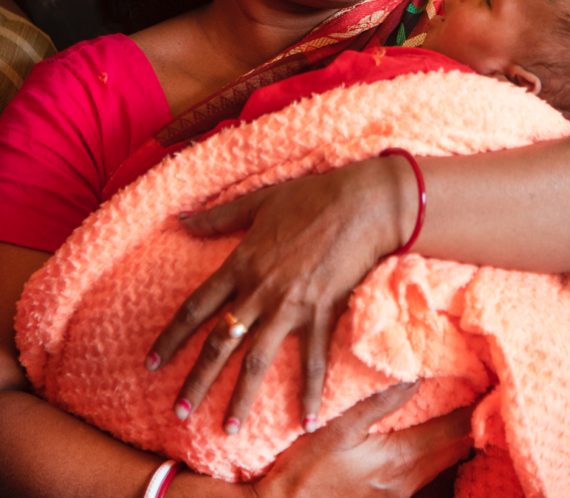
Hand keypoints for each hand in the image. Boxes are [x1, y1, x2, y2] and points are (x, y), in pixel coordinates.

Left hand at [147, 157, 417, 431]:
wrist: (359, 205)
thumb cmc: (309, 197)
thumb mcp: (258, 202)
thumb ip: (219, 217)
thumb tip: (181, 220)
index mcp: (240, 264)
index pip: (195, 308)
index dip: (171, 338)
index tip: (152, 363)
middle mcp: (258, 292)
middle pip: (219, 344)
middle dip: (196, 381)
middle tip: (179, 412)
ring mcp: (290, 306)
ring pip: (256, 361)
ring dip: (240, 398)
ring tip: (226, 430)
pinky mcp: (321, 314)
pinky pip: (313, 362)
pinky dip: (310, 393)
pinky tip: (306, 422)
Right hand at [255, 383, 472, 497]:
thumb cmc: (304, 472)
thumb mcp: (337, 429)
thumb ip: (377, 403)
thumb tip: (413, 375)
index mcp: (398, 461)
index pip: (451, 432)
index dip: (474, 409)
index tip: (491, 386)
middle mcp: (407, 483)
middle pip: (453, 451)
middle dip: (470, 422)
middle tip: (485, 393)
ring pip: (441, 465)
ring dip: (455, 439)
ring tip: (465, 410)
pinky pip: (425, 476)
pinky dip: (436, 455)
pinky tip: (433, 440)